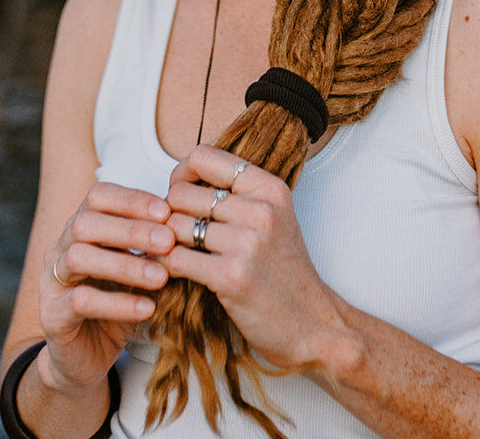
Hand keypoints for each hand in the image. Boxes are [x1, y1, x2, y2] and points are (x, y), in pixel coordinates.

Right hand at [38, 182, 174, 393]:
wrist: (87, 356)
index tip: (167, 211)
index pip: (99, 196)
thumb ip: (153, 248)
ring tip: (161, 277)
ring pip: (79, 258)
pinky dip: (117, 303)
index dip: (132, 200)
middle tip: (168, 241)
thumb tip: (186, 226)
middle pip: (85, 222)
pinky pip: (80, 301)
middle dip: (130, 229)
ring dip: (124, 264)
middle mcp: (60, 248)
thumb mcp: (140, 269)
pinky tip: (146, 308)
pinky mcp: (51, 316)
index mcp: (81, 227)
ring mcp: (51, 281)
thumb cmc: (119, 301)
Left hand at [163, 146, 346, 371]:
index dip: (180, 173)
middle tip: (178, 233)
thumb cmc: (285, 272)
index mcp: (269, 187)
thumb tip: (182, 180)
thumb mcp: (274, 218)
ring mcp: (248, 242)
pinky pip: (175, 260)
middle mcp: (260, 209)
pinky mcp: (232, 276)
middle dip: (170, 214)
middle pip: (181, 194)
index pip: (204, 156)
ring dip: (166, 243)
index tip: (180, 193)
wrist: (314, 324)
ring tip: (175, 254)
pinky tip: (174, 274)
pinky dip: (165, 267)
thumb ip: (238, 195)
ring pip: (174, 226)